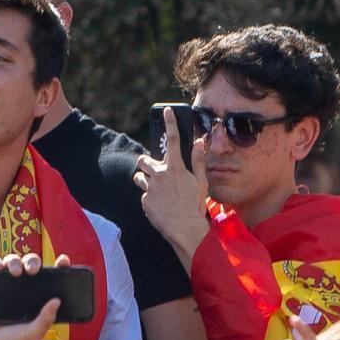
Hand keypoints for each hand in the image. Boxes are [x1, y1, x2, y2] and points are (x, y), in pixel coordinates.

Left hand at [135, 107, 209, 263]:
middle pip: (143, 160)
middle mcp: (159, 175)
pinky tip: (161, 206)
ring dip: (146, 181)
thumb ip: (198, 161)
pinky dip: (150, 199)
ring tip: (159, 192)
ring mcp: (150, 188)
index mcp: (175, 168)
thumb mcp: (200, 182)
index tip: (166, 111)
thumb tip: (200, 142)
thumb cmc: (194, 204)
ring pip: (139, 178)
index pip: (173, 140)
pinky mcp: (144, 201)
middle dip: (145, 163)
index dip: (169, 123)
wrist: (185, 228)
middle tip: (155, 171)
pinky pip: (144, 196)